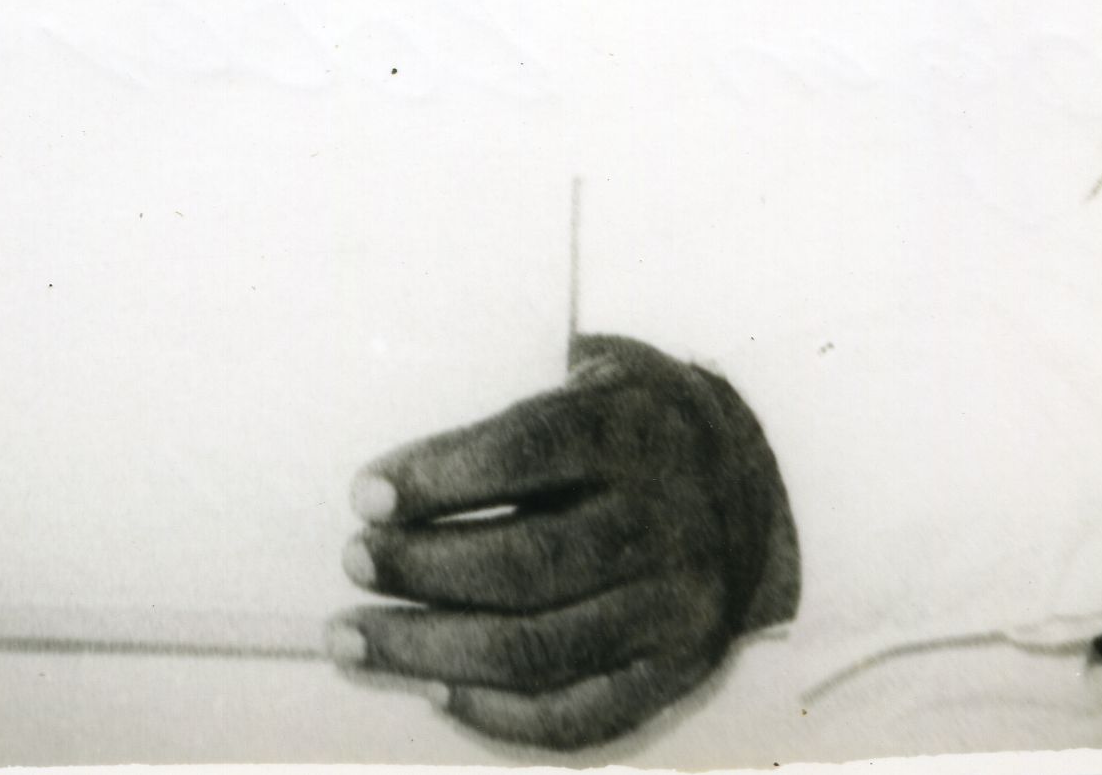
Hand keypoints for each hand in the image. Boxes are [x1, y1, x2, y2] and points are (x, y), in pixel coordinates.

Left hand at [329, 334, 798, 751]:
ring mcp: (674, 608)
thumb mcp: (588, 386)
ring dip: (429, 649)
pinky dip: (495, 712)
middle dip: (422, 569)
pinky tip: (432, 689)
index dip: (442, 475)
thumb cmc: (623, 433)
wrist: (748, 492)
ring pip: (537, 647)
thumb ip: (510, 418)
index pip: (533, 448)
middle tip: (353, 561)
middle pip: (528, 562)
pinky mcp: (674, 673)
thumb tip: (386, 477)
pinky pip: (577, 714)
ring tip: (353, 637)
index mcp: (634, 433)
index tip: (364, 495)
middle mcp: (664, 524)